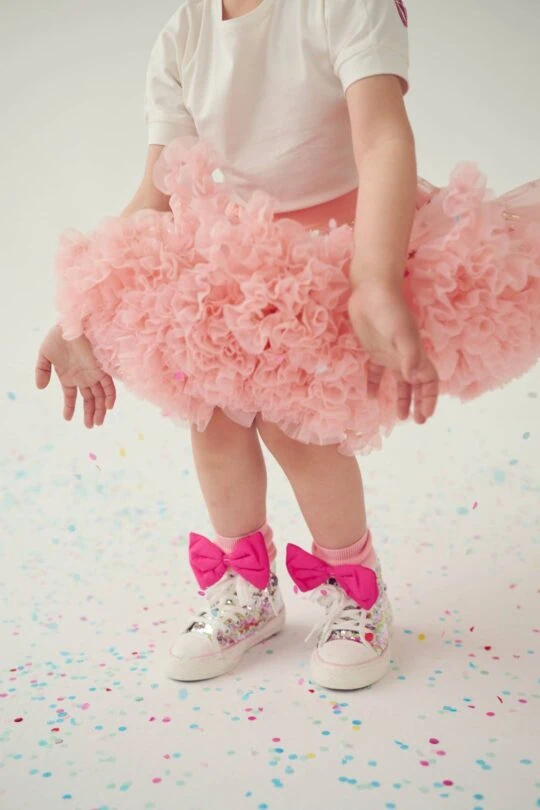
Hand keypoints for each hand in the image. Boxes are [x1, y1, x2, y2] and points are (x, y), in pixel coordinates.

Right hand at [35, 325, 116, 427]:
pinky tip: (108, 407)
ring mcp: (93, 373)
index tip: (68, 418)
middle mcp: (83, 377)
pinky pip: (109, 385)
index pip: (72, 397)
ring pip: (99, 396)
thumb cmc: (58, 337)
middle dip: (90, 414)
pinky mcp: (102, 368)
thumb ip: (41, 371)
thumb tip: (39, 387)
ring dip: (99, 410)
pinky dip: (110, 396)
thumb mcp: (45, 355)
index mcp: (69, 376)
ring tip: (97, 423)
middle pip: (89, 400)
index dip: (70, 408)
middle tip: (90, 427)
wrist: (71, 323)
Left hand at [348, 279, 438, 423]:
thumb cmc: (388, 309)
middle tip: (417, 421)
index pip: (428, 382)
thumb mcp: (401, 332)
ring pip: (399, 382)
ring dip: (401, 398)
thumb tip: (413, 379)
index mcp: (416, 354)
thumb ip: (409, 355)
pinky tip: (370, 397)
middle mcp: (404, 356)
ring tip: (400, 416)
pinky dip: (374, 385)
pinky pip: (375, 372)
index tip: (424, 417)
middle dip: (419, 403)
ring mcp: (389, 353)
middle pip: (416, 385)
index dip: (429, 399)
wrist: (371, 290)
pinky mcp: (373, 349)